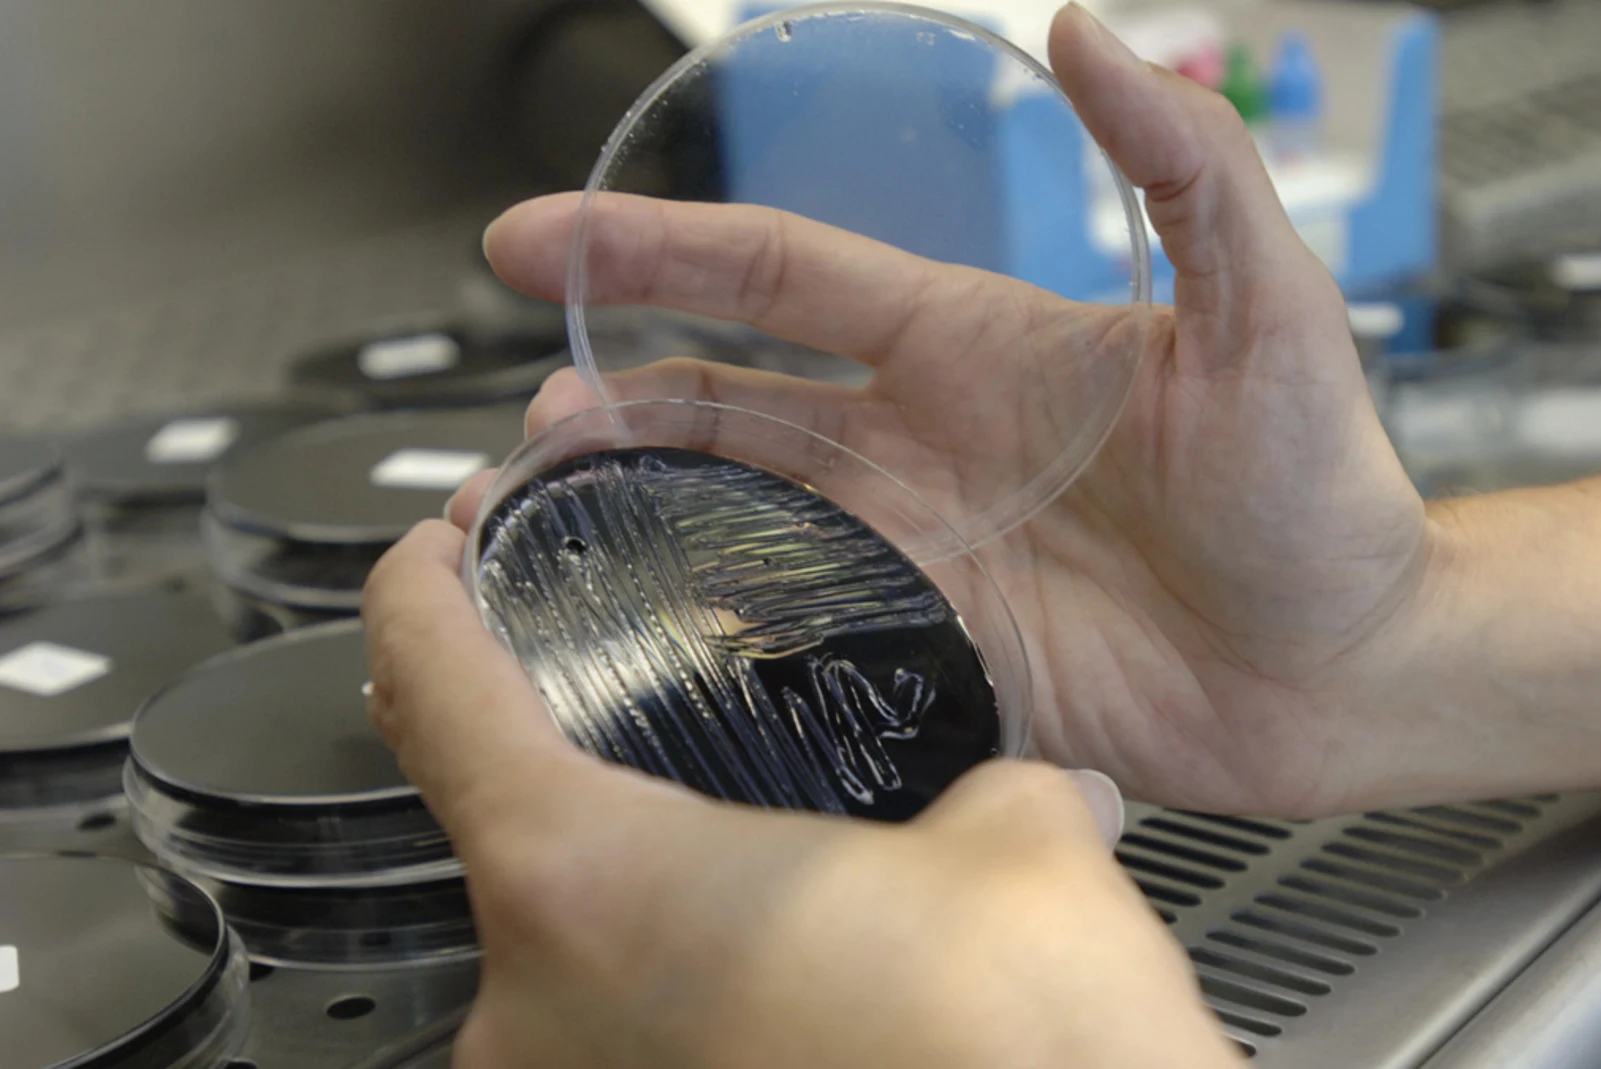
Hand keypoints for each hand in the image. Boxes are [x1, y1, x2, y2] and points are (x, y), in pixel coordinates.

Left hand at [362, 524, 1243, 1068]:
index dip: (418, 594)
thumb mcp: (1021, 849)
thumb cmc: (1016, 1056)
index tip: (428, 555)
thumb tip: (1022, 792)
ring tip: (732, 840)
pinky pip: (617, 1028)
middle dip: (549, 747)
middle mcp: (540, 1011)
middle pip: (489, 825)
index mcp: (590, 886)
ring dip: (625, 882)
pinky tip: (772, 962)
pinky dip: (668, 979)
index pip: (433, 690)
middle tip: (619, 692)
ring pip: (560, 944)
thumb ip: (991, 782)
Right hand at [461, 5, 1430, 816]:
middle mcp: (923, 444)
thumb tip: (1094, 32)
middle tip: (515, 429)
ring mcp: (921, 553)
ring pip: (735, 518)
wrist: (1352, 667)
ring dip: (631, 512)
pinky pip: (794, 637)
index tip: (535, 237)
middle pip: (721, 402)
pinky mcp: (935, 655)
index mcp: (971, 345)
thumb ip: (1183, 166)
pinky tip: (640, 633)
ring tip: (533, 524)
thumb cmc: (1326, 491)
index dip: (655, 244)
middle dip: (606, 401)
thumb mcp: (1268, 307)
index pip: (780, 274)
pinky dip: (708, 629)